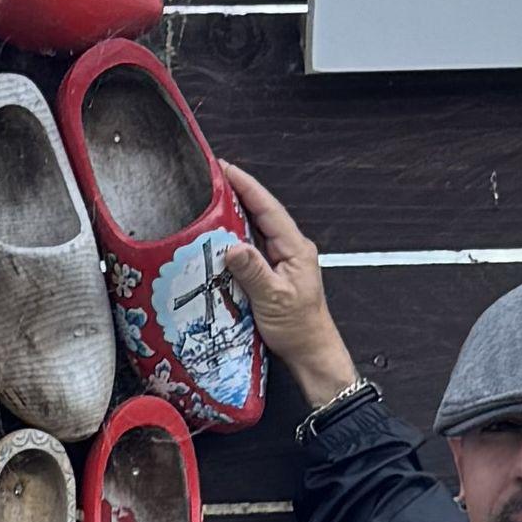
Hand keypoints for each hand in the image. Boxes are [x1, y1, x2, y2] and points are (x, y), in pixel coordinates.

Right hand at [213, 162, 362, 412]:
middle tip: (211, 180)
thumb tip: (231, 247)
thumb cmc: (298, 328)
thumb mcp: (273, 299)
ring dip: (235, 215)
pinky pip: (253, 249)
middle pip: (262, 213)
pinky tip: (220, 237)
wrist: (311, 352)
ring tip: (211, 202)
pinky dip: (236, 239)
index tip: (226, 169)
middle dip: (238, 194)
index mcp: (295, 248)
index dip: (246, 186)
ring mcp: (283, 260)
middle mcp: (290, 249)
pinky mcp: (274, 272)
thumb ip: (253, 271)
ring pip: (256, 230)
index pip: (268, 209)